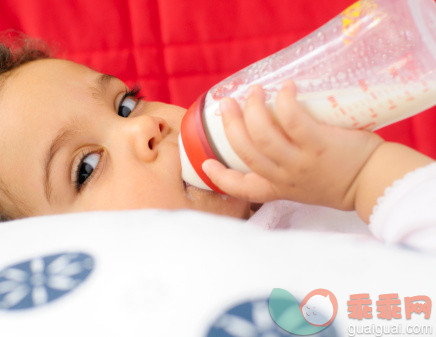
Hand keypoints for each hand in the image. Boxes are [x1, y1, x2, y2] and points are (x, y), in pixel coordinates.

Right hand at [201, 81, 383, 209]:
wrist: (373, 183)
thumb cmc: (341, 181)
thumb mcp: (305, 187)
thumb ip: (287, 170)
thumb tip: (272, 133)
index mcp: (278, 189)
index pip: (240, 188)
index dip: (219, 176)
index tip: (207, 161)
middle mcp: (284, 177)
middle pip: (245, 150)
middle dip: (231, 124)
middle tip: (228, 103)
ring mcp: (300, 161)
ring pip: (262, 134)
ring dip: (253, 108)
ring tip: (255, 91)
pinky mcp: (318, 144)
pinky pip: (292, 119)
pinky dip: (283, 100)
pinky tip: (285, 87)